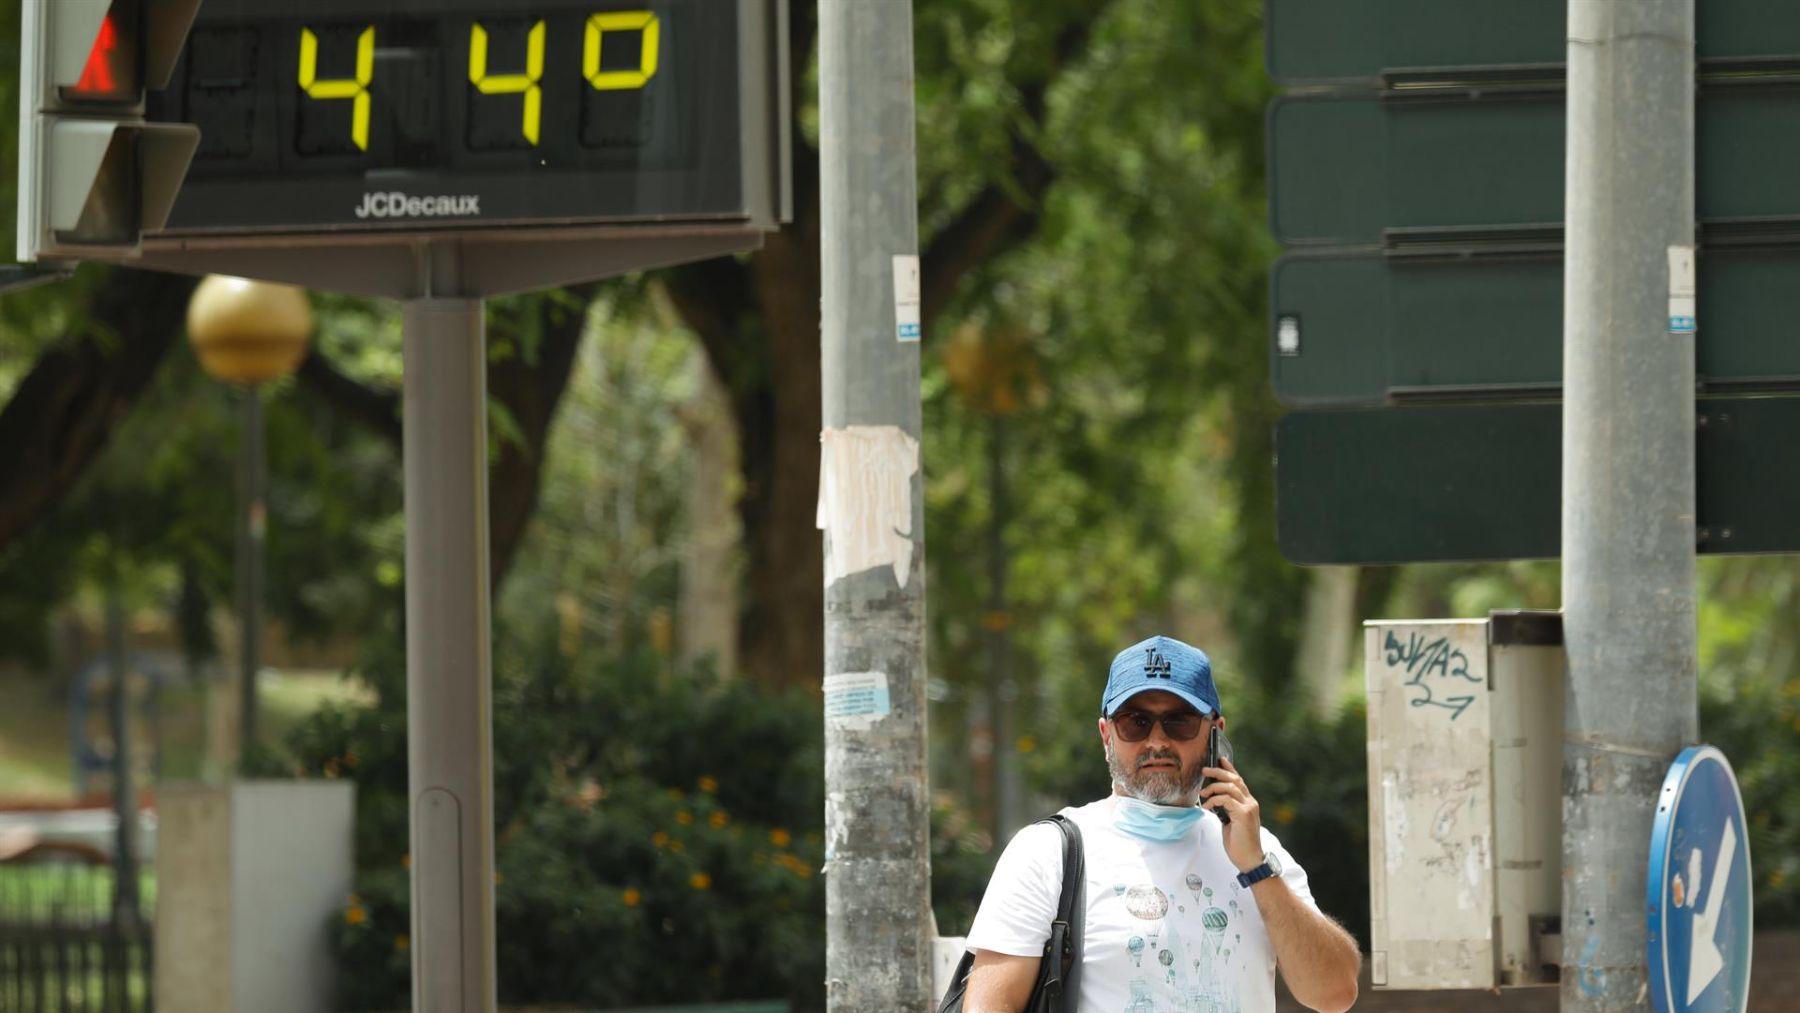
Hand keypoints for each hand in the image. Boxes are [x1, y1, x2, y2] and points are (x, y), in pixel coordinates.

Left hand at [1199, 756, 1264, 871]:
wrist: (1249, 859)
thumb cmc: (1239, 844)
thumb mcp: (1231, 822)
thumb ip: (1226, 809)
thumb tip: (1214, 800)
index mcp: (1248, 803)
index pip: (1239, 781)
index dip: (1229, 768)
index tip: (1220, 759)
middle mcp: (1250, 802)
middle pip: (1235, 779)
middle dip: (1219, 772)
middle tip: (1205, 770)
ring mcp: (1248, 807)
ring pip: (1230, 786)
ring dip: (1213, 787)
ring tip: (1203, 793)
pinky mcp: (1243, 814)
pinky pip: (1225, 799)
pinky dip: (1214, 800)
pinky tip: (1207, 806)